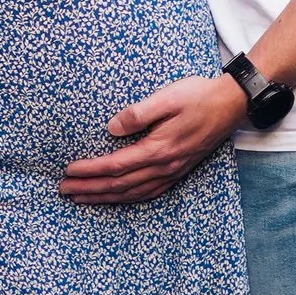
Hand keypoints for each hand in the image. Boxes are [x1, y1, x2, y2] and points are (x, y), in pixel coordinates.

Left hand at [58, 73, 245, 203]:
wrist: (231, 105)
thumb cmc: (198, 96)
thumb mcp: (167, 97)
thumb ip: (138, 113)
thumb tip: (111, 128)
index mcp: (159, 149)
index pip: (116, 166)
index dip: (90, 170)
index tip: (68, 171)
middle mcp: (165, 166)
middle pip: (120, 185)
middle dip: (89, 189)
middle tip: (64, 191)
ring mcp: (173, 172)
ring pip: (132, 193)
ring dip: (104, 197)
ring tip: (81, 198)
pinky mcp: (179, 171)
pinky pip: (149, 193)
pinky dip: (128, 198)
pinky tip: (118, 198)